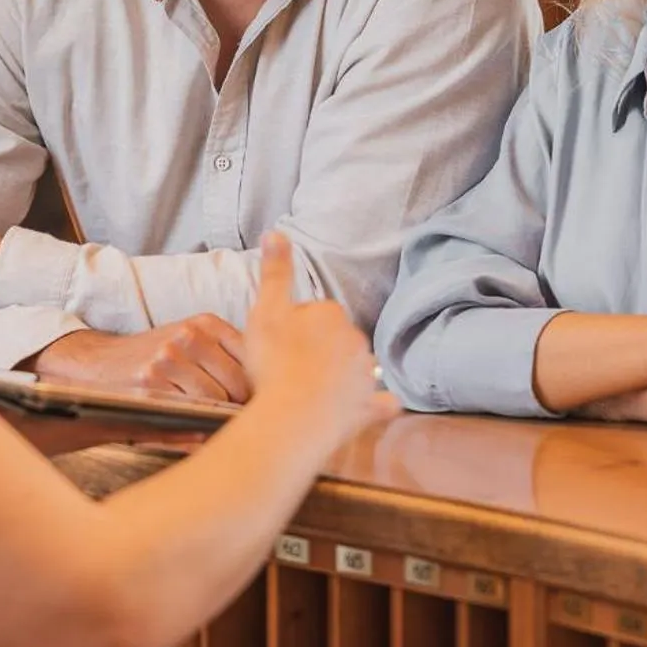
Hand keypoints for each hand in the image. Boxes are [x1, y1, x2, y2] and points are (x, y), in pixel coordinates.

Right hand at [31, 317, 252, 402]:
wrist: (99, 362)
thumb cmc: (153, 358)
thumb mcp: (190, 341)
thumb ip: (227, 356)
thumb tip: (267, 392)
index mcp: (205, 323)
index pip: (252, 356)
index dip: (259, 385)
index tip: (260, 403)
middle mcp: (188, 336)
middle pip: (239, 381)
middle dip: (241, 405)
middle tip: (240, 421)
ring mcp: (168, 359)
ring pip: (215, 399)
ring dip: (217, 416)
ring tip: (215, 424)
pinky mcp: (151, 384)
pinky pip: (188, 412)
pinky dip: (195, 425)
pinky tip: (191, 424)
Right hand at [243, 232, 393, 442]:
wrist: (293, 415)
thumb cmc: (275, 361)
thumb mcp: (265, 309)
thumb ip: (274, 271)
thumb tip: (275, 231)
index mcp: (331, 314)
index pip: (316, 313)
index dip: (296, 327)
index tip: (279, 343)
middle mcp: (356, 339)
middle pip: (337, 340)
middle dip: (320, 350)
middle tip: (290, 368)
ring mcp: (365, 375)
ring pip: (357, 367)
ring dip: (343, 375)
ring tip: (313, 392)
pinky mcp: (369, 407)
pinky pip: (381, 403)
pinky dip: (379, 404)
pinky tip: (373, 408)